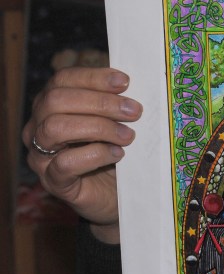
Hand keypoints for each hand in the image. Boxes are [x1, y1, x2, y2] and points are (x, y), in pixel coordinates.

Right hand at [22, 67, 141, 242]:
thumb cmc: (117, 155)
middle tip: (134, 111)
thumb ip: (115, 104)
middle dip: (100, 102)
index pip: (62, 80)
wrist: (118, 197)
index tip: (125, 82)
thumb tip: (128, 84)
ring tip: (128, 136)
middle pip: (56, 100)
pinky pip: (65, 163)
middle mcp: (39, 127)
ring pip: (55, 128)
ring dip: (98, 127)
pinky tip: (118, 154)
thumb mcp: (117, 123)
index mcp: (52, 106)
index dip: (93, 77)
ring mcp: (42, 156)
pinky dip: (95, 155)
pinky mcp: (54, 182)